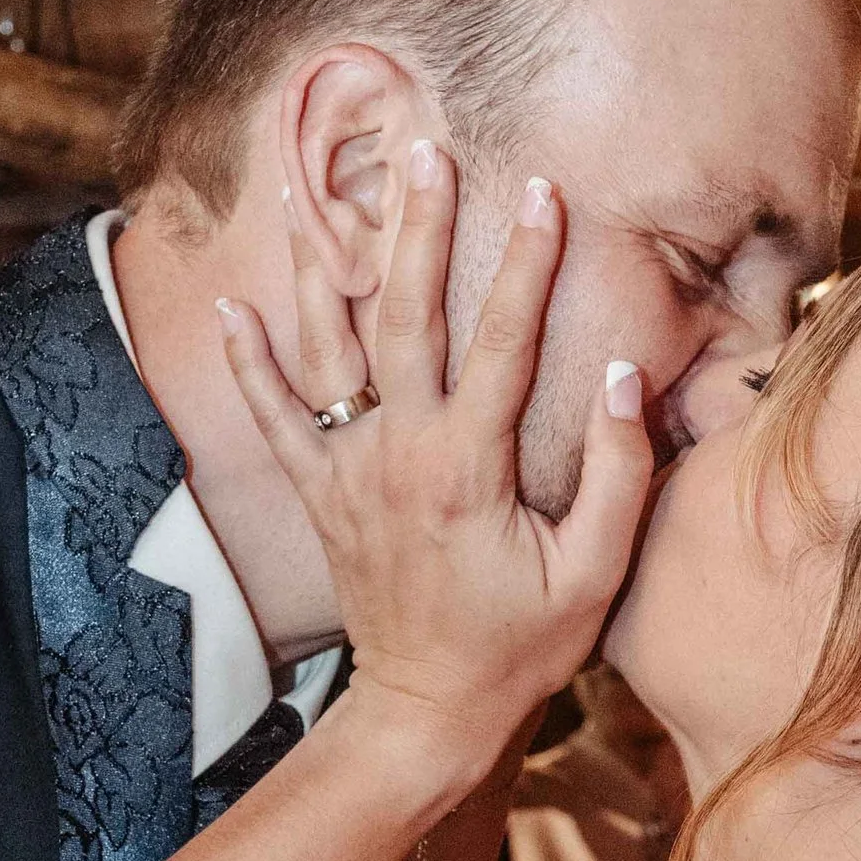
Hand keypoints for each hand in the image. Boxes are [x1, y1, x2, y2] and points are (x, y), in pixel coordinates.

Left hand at [220, 145, 655, 787]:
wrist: (429, 711)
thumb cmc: (522, 647)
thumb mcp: (594, 573)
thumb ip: (619, 473)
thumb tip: (627, 376)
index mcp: (467, 467)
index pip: (505, 341)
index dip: (528, 262)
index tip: (545, 190)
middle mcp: (398, 455)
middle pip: (404, 317)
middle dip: (418, 228)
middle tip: (425, 149)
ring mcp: (350, 472)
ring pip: (329, 349)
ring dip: (326, 268)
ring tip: (320, 191)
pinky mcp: (323, 495)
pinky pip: (277, 418)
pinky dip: (252, 363)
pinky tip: (232, 305)